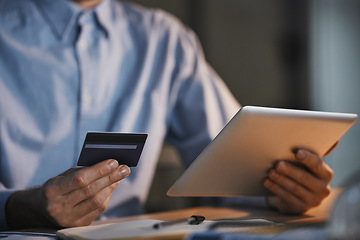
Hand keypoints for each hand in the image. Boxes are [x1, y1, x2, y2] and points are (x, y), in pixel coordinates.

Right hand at [6, 159, 129, 228]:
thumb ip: (83, 171)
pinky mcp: (77, 225)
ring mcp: (68, 219)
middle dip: (110, 178)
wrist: (40, 209)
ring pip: (96, 202)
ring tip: (120, 175)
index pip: (80, 179)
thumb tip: (109, 166)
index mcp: (52, 191)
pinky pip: (97, 210)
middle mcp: (58, 207)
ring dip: (111, 187)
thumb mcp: (63, 176)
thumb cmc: (56, 187)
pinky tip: (112, 186)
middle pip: (91, 191)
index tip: (113, 162)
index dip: (98, 170)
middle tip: (124, 168)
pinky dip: (107, 196)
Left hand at [264, 149, 332, 213]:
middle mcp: (323, 189)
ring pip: (294, 188)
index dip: (307, 158)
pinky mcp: (300, 208)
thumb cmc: (299, 171)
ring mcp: (313, 200)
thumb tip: (299, 144)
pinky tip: (266, 181)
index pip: (317, 164)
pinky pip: (287, 197)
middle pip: (304, 177)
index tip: (296, 153)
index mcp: (326, 174)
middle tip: (277, 164)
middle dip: (289, 170)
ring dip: (280, 179)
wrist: (296, 194)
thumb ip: (303, 155)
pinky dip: (275, 188)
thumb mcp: (304, 164)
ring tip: (269, 172)